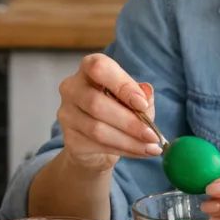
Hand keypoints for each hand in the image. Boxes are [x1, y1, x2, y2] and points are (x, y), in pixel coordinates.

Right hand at [57, 53, 163, 172]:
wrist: (96, 143)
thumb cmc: (117, 111)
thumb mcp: (134, 100)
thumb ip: (142, 96)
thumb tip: (146, 93)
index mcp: (89, 68)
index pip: (100, 68)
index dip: (122, 85)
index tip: (142, 104)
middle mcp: (72, 88)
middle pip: (96, 103)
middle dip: (129, 121)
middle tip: (152, 134)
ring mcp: (67, 114)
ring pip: (97, 129)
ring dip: (129, 140)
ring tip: (150, 147)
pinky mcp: (69, 138)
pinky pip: (97, 145)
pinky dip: (123, 150)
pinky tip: (138, 151)